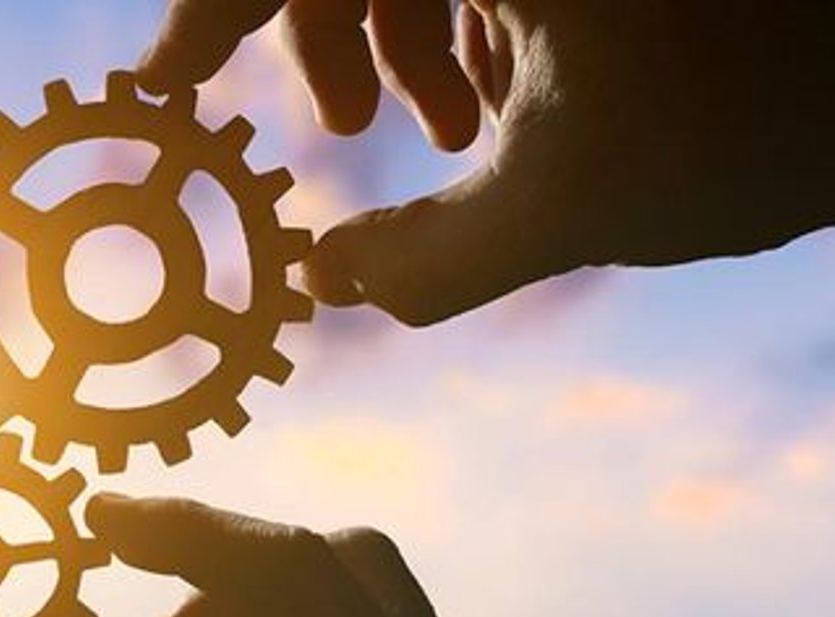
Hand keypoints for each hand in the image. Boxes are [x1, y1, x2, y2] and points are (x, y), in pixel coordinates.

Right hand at [139, 1, 834, 323]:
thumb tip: (323, 282)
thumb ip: (416, 260)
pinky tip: (519, 99)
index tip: (162, 88)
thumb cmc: (761, 106)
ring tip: (462, 136)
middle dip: (328, 35)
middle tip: (341, 132)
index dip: (207, 18)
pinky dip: (484, 16)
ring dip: (414, 38)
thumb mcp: (567, 199)